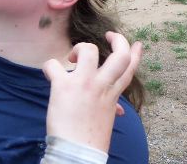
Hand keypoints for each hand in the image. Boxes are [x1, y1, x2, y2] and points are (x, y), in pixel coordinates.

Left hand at [42, 32, 142, 152]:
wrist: (78, 152)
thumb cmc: (90, 138)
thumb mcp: (106, 120)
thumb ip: (111, 107)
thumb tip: (118, 110)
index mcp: (112, 95)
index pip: (129, 70)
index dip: (135, 54)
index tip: (136, 44)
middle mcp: (101, 86)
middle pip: (119, 56)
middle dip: (118, 39)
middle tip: (108, 35)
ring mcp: (84, 84)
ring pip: (89, 49)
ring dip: (80, 48)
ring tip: (73, 58)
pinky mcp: (63, 86)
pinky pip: (53, 65)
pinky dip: (49, 67)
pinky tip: (50, 75)